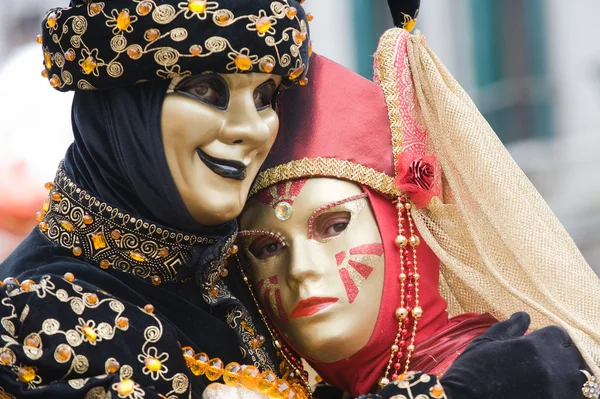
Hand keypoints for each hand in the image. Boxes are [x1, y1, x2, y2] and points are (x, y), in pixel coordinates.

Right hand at [441, 312, 588, 398]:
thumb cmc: (471, 371)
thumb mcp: (487, 342)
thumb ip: (510, 327)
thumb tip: (524, 315)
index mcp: (534, 345)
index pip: (560, 335)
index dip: (549, 339)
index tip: (538, 346)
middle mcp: (551, 366)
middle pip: (570, 355)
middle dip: (557, 356)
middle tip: (537, 364)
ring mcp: (556, 389)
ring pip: (573, 378)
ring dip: (561, 376)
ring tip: (537, 379)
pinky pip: (567, 395)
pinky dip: (557, 392)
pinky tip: (537, 391)